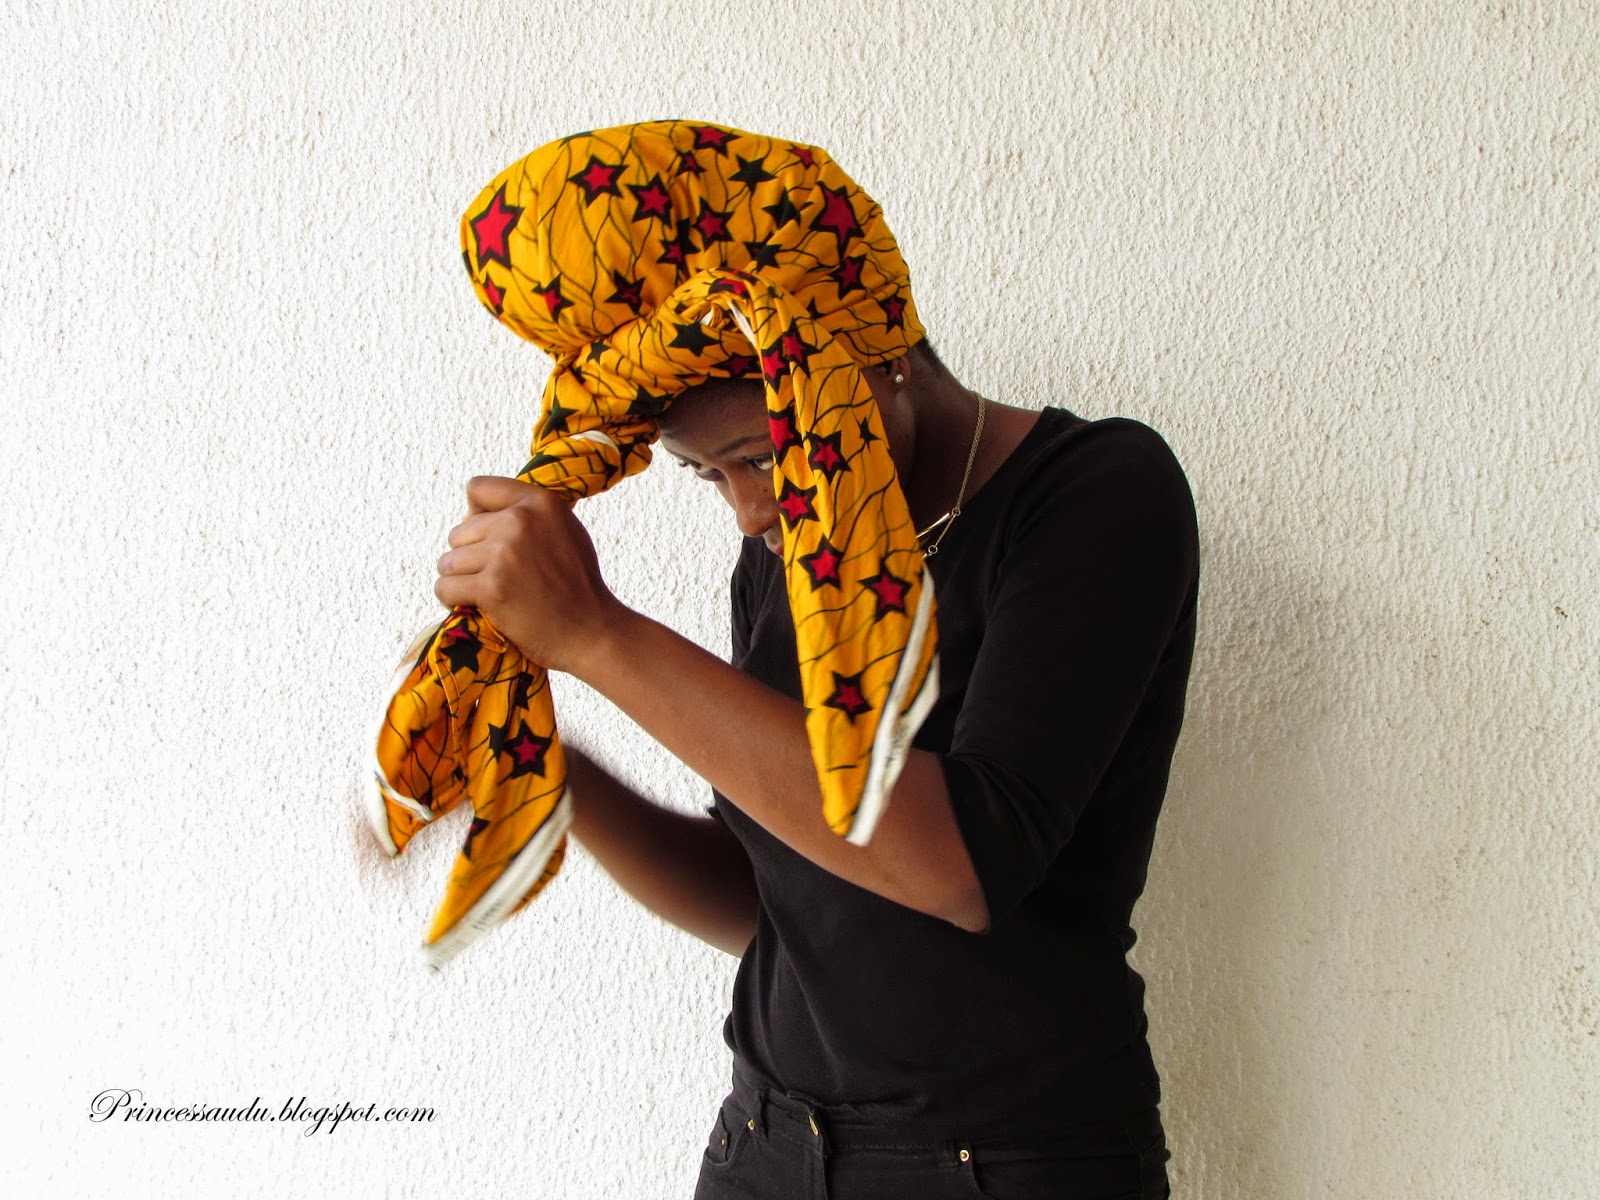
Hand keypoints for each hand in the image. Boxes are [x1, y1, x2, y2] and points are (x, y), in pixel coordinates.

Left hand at [433, 476, 630, 676]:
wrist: (591, 631)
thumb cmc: (577, 585)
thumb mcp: (565, 531)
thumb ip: (526, 515)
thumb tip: (466, 516)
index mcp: (540, 502)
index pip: (478, 488)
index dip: (476, 514)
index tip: (489, 540)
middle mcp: (520, 521)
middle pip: (458, 532)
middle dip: (469, 558)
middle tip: (498, 579)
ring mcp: (504, 554)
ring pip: (448, 562)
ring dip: (461, 581)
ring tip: (489, 595)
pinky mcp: (491, 587)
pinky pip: (444, 588)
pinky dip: (453, 601)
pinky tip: (478, 607)